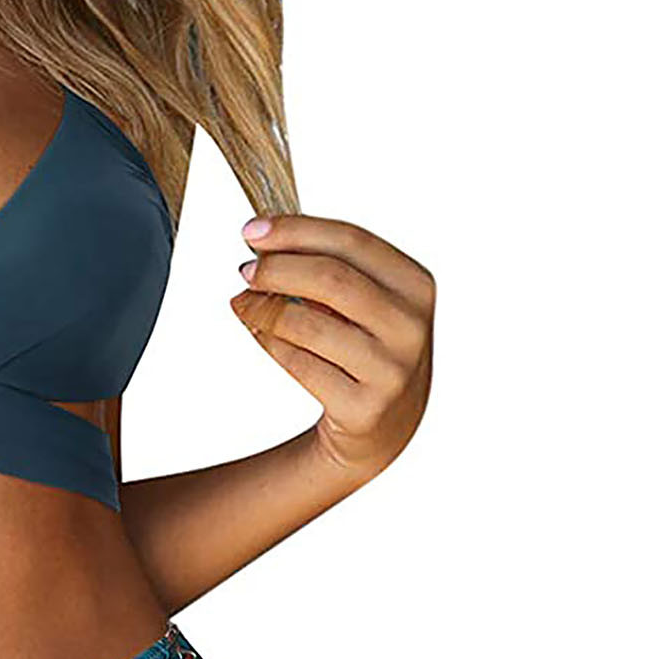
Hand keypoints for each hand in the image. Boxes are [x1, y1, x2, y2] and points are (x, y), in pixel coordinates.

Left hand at [231, 214, 434, 482]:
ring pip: (307, 324)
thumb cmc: (367, 351)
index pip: (351, 241)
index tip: (252, 231)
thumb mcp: (369, 305)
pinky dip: (269, 343)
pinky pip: (299, 364)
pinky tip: (258, 332)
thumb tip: (266, 241)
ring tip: (243, 303)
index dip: (296, 231)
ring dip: (263, 309)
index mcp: (416, 286)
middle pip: (330, 279)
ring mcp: (390, 369)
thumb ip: (332, 270)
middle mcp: (410, 326)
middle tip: (245, 270)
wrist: (385, 427)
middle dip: (277, 269)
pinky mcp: (362, 407)